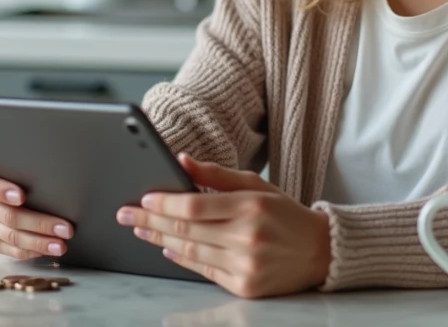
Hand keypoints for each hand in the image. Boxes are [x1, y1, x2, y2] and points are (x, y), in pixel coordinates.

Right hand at [0, 162, 74, 259]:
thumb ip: (26, 164)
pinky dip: (29, 251)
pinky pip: (8, 250)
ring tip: (60, 245)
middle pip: (6, 215)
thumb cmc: (18, 167)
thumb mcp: (18, 161)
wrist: (8, 179)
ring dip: (38, 242)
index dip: (1, 191)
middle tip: (65, 228)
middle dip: (39, 223)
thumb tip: (59, 168)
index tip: (22, 197)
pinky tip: (45, 250)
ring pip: (9, 236)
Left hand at [116, 154, 331, 298]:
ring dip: (160, 240)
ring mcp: (246, 266)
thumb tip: (180, 160)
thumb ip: (216, 175)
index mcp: (251, 206)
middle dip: (150, 221)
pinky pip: (204, 271)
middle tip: (126, 214)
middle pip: (185, 231)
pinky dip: (182, 259)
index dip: (164, 203)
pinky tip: (167, 248)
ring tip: (141, 229)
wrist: (320, 251)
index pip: (194, 207)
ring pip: (191, 252)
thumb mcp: (256, 185)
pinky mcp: (246, 287)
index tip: (143, 198)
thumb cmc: (285, 213)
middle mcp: (248, 237)